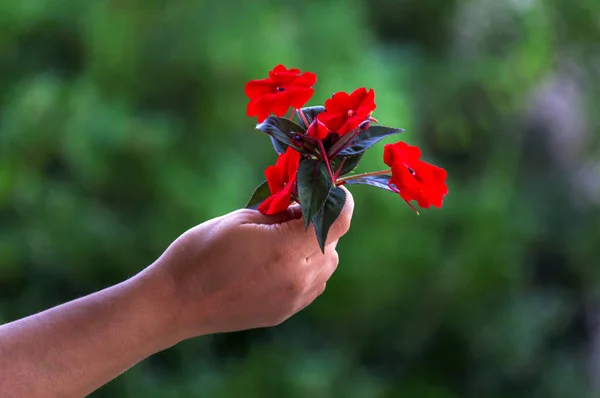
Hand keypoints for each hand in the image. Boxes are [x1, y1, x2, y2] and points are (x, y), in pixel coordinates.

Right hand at [140, 188, 353, 340]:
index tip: (330, 190)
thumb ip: (281, 213)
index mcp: (288, 249)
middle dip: (320, 222)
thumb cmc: (201, 252)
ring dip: (314, 247)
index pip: (339, 221)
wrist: (174, 302)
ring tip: (281, 238)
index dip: (340, 201)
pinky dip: (304, 268)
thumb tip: (304, 207)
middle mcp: (299, 278)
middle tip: (291, 212)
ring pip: (326, 266)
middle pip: (333, 243)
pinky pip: (311, 284)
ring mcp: (294, 300)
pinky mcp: (284, 312)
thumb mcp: (242, 219)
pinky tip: (276, 261)